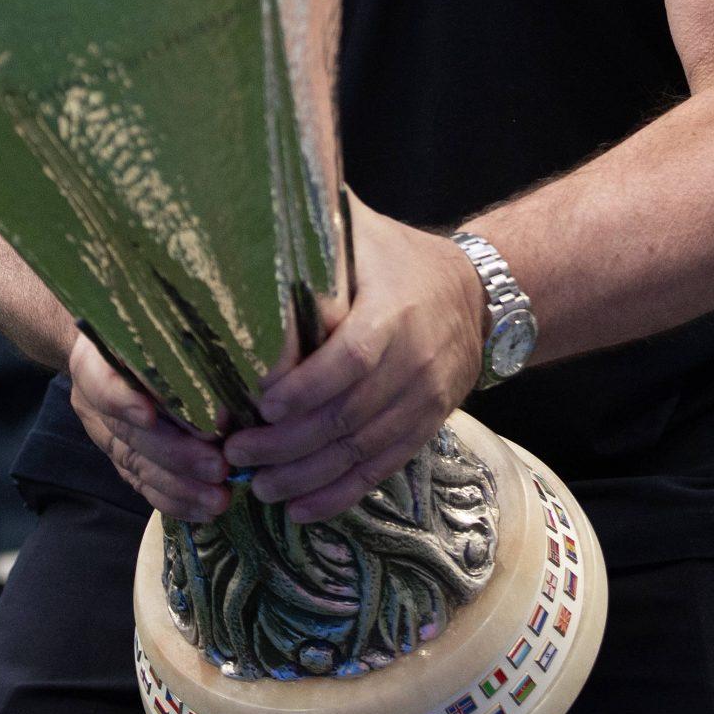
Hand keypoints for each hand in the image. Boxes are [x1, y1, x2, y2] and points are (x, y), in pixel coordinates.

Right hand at [69, 333, 228, 521]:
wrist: (113, 337)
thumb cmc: (146, 321)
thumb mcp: (154, 316)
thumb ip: (178, 336)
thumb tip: (235, 351)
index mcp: (95, 360)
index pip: (101, 382)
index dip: (121, 400)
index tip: (149, 413)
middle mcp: (93, 401)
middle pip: (129, 434)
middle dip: (175, 454)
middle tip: (217, 466)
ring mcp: (106, 433)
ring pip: (138, 467)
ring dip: (180, 487)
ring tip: (219, 498)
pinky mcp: (122, 458)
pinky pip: (144, 486)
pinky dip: (175, 501)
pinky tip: (205, 511)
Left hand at [221, 197, 485, 524]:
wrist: (477, 295)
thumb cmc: (396, 257)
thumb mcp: (360, 231)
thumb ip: (311, 228)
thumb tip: (239, 204)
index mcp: (395, 311)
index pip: (351, 358)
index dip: (305, 387)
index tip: (258, 402)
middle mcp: (415, 363)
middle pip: (348, 416)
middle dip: (288, 444)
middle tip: (237, 453)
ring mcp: (424, 402)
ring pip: (362, 452)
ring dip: (306, 477)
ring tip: (258, 486)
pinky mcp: (425, 429)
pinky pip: (382, 470)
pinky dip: (339, 494)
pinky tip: (299, 508)